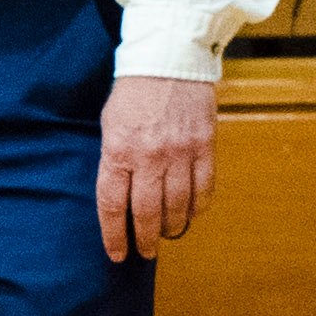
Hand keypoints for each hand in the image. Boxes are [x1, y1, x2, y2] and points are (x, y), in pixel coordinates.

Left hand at [96, 73, 217, 262]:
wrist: (169, 61)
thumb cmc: (134, 93)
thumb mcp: (110, 125)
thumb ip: (114, 160)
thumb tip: (121, 198)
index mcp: (118, 150)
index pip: (112, 204)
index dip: (114, 234)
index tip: (117, 253)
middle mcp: (149, 156)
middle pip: (146, 212)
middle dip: (145, 238)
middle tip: (145, 251)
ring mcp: (180, 152)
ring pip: (178, 204)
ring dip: (172, 225)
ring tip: (167, 233)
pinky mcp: (204, 146)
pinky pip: (204, 187)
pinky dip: (198, 206)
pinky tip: (192, 213)